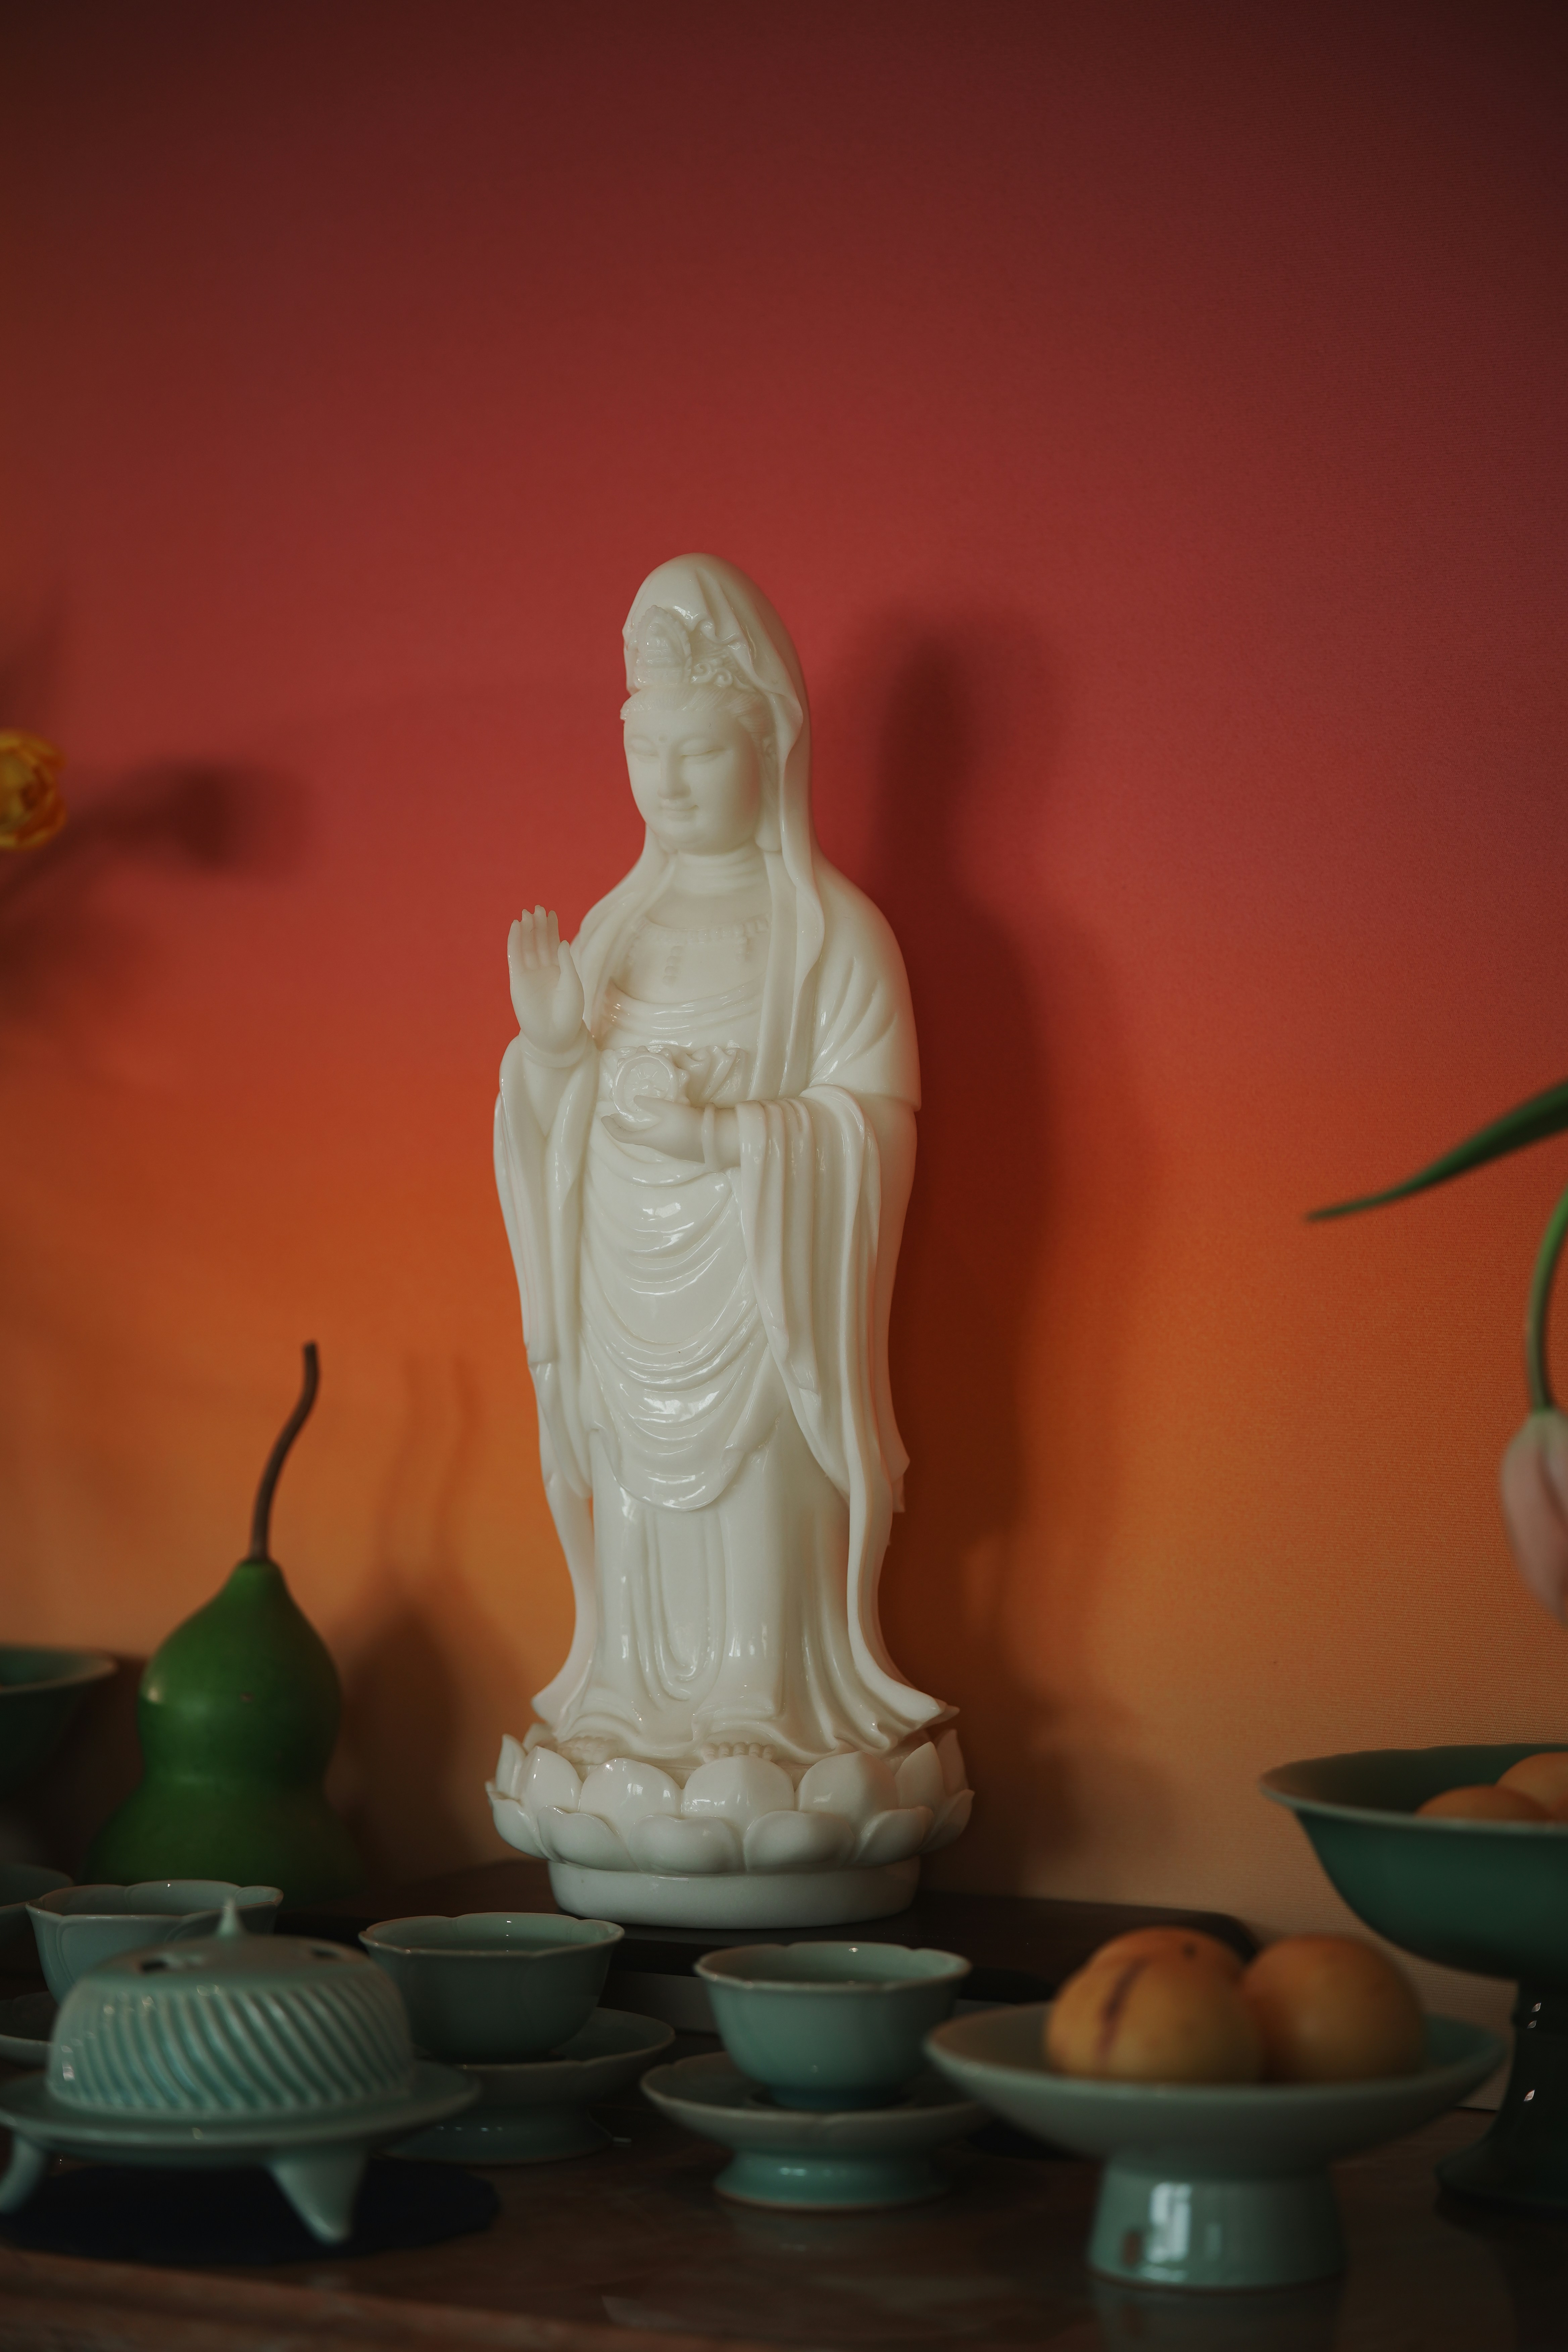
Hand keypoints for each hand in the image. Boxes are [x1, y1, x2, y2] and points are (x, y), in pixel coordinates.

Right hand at [508, 906, 585, 1056]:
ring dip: (526, 931)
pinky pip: (515, 957)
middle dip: (538, 926)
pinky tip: (515, 928)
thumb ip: (565, 963)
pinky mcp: (518, 981)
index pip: (553, 944)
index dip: (551, 929)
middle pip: (539, 942)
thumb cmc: (569, 1014)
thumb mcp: (572, 985)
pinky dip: (514, 942)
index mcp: (559, 970)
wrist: (555, 1036)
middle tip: (538, 908)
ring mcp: (529, 975)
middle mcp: (543, 970)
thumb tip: (561, 941)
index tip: (551, 913)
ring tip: (527, 914)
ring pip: (527, 947)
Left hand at [601, 1096, 738, 1165]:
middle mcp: (658, 1147)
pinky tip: (668, 1118)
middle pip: (637, 1137)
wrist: (715, 1141)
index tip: (604, 1118)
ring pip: (652, 1137)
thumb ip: (651, 1103)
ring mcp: (670, 1150)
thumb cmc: (688, 1124)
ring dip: (644, 1126)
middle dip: (627, 1126)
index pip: (623, 1136)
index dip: (611, 1128)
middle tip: (621, 1114)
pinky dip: (659, 1128)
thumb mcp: (668, 1108)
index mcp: (650, 1138)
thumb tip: (635, 1100)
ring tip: (645, 1112)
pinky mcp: (682, 1148)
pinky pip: (665, 1137)